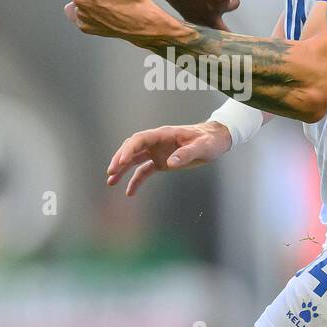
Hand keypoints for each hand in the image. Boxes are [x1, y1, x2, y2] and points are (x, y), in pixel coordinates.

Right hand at [106, 121, 232, 195]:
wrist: (215, 140)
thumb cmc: (210, 140)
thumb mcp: (202, 146)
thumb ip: (186, 153)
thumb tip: (170, 162)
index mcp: (163, 135)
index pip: (139, 140)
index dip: (128, 150)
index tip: (121, 161)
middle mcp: (156, 142)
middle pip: (132, 148)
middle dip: (120, 159)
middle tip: (111, 172)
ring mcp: (157, 152)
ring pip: (134, 160)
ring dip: (122, 170)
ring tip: (111, 181)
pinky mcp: (160, 162)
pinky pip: (144, 171)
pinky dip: (136, 181)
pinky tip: (129, 192)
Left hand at [166, 0, 240, 30]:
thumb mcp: (181, 3)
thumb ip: (191, 7)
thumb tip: (196, 1)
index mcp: (195, 20)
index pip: (206, 33)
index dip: (213, 35)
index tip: (219, 35)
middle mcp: (209, 17)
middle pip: (223, 28)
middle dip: (226, 28)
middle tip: (229, 20)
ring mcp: (219, 6)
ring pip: (234, 4)